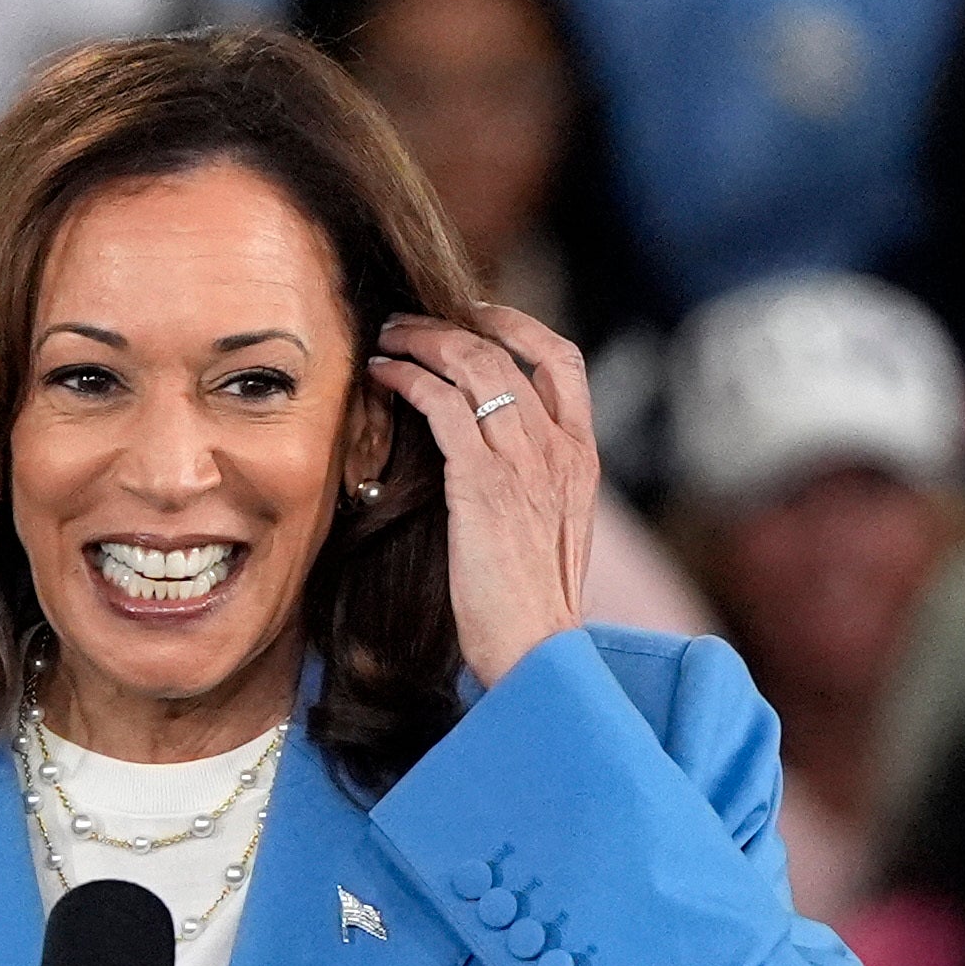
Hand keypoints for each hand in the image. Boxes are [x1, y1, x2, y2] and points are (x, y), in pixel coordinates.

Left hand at [370, 303, 595, 687]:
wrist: (537, 650)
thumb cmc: (532, 608)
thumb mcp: (551, 532)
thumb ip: (533, 484)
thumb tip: (489, 455)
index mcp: (582, 458)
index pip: (563, 361)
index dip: (517, 326)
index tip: (477, 315)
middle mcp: (558, 450)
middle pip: (505, 354)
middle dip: (450, 326)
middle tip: (408, 323)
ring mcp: (524, 463)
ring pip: (472, 368)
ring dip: (422, 342)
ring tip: (387, 338)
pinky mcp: (483, 483)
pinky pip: (442, 405)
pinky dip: (408, 378)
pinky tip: (382, 375)